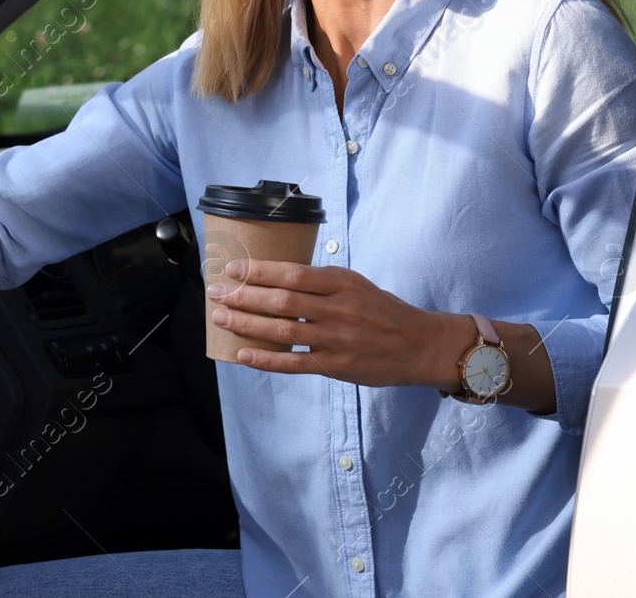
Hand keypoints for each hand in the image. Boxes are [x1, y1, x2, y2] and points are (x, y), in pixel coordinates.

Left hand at [207, 259, 466, 388]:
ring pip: (283, 331)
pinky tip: (242, 353)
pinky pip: (294, 363)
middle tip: (216, 292)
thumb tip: (275, 275)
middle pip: (282, 301)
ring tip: (221, 318)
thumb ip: (320, 281)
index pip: (292, 273)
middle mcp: (338, 309)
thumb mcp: (356, 283)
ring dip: (247, 324)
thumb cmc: (383, 311)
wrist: (418, 345)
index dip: (259, 271)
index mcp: (342, 283)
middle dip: (243, 296)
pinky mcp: (335, 366)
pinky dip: (265, 359)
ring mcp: (336, 339)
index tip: (233, 269)